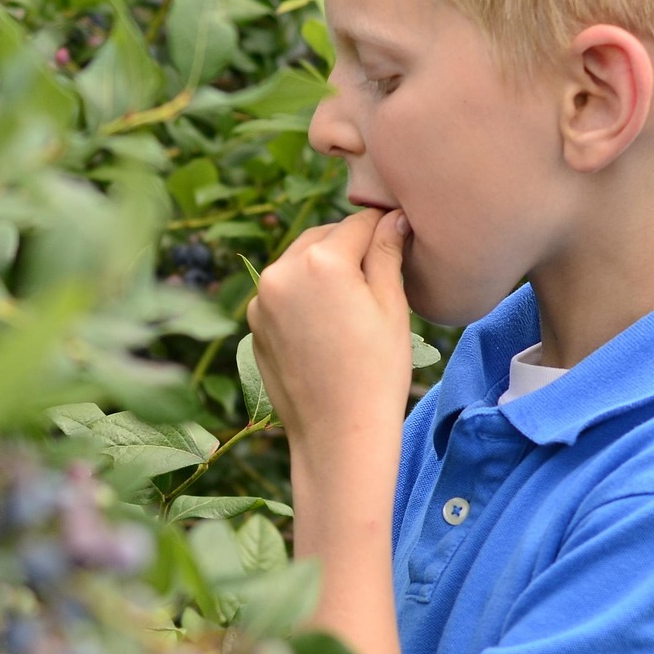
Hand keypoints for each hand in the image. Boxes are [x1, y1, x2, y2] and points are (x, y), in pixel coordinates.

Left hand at [246, 208, 412, 447]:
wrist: (338, 435)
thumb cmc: (376, 373)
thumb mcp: (392, 307)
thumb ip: (387, 253)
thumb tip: (392, 218)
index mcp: (322, 262)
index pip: (359, 223)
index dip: (384, 228)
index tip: (399, 239)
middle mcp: (282, 272)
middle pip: (323, 237)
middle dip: (349, 246)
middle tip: (379, 272)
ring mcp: (262, 300)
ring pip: (299, 262)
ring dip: (323, 267)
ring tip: (353, 300)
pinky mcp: (254, 324)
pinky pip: (283, 292)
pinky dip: (303, 294)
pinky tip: (327, 324)